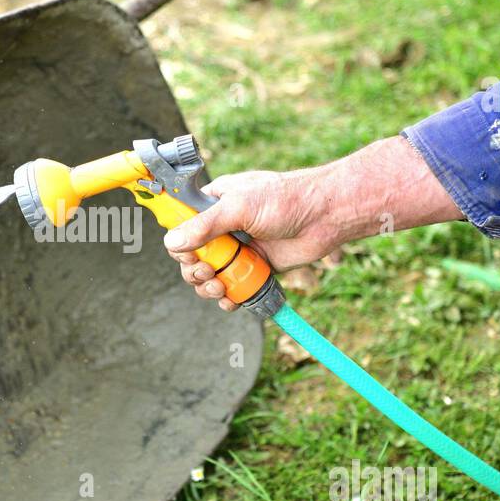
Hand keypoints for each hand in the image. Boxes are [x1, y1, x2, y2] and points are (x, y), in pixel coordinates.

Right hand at [163, 137, 463, 310]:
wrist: (326, 216)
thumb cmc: (286, 200)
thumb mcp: (240, 206)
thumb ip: (205, 226)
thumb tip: (172, 243)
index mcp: (215, 205)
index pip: (183, 228)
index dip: (181, 246)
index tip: (189, 255)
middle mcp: (225, 229)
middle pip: (193, 258)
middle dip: (195, 270)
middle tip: (208, 273)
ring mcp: (241, 250)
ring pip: (211, 276)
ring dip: (209, 287)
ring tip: (219, 287)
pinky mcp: (257, 269)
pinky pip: (235, 288)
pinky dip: (230, 299)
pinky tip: (231, 301)